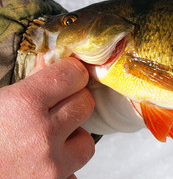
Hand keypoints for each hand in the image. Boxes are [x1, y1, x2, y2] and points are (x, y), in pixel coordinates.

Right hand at [0, 57, 94, 178]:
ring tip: (44, 142)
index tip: (65, 77)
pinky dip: (61, 170)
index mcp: (22, 105)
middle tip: (53, 108)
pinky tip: (36, 168)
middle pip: (85, 104)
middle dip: (72, 102)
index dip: (70, 73)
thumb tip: (48, 68)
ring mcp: (50, 167)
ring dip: (71, 139)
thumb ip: (22, 87)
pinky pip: (73, 175)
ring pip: (86, 142)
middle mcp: (42, 135)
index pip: (72, 74)